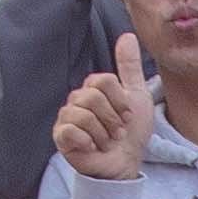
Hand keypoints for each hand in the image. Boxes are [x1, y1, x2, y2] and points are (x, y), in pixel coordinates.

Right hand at [54, 33, 152, 182]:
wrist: (124, 163)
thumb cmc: (130, 132)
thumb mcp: (136, 96)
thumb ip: (130, 67)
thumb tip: (127, 35)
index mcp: (92, 89)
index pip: (103, 81)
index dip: (120, 101)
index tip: (127, 117)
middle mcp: (77, 100)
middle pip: (93, 97)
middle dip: (113, 119)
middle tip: (117, 132)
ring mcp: (67, 118)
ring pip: (83, 115)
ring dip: (103, 134)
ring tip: (107, 141)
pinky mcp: (61, 137)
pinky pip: (70, 130)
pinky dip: (87, 141)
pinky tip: (92, 147)